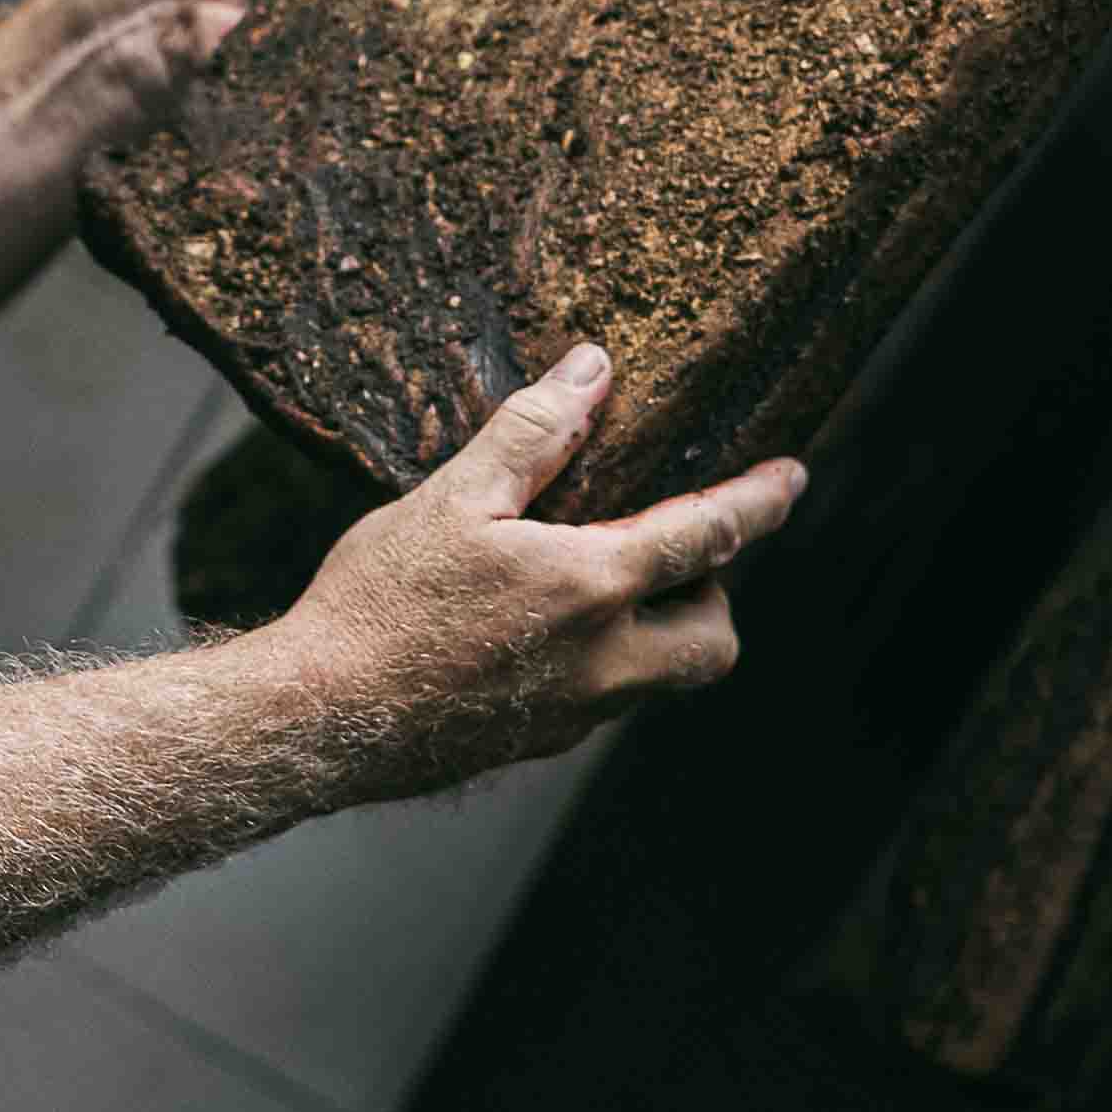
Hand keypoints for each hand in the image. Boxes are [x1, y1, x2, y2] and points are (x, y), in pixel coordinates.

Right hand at [273, 344, 804, 803]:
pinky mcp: (537, 742)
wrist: (318, 719)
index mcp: (592, 587)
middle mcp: (603, 661)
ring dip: (660, 632)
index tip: (792, 478)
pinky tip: (535, 630)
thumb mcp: (453, 497)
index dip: (759, 502)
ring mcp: (574, 713)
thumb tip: (592, 369)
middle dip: (716, 595)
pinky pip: (604, 701)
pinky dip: (602, 662)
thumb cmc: (379, 603)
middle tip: (674, 553)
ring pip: (662, 678)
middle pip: (715, 639)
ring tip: (599, 585)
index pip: (708, 536)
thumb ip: (533, 432)